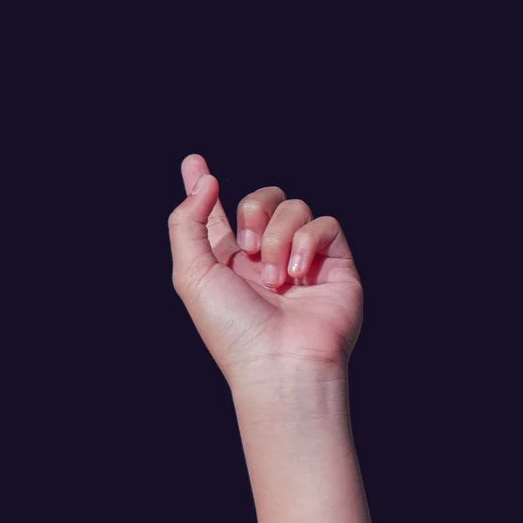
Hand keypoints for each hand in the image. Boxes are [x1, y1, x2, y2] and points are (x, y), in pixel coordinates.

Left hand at [168, 154, 362, 383]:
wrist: (280, 360)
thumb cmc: (232, 327)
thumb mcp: (192, 275)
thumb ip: (188, 224)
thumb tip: (206, 181)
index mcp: (224, 262)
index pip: (216, 215)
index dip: (203, 187)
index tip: (194, 162)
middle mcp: (261, 256)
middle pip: (261, 198)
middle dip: (252, 212)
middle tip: (246, 250)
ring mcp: (299, 257)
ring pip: (294, 207)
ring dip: (277, 238)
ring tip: (273, 279)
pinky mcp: (334, 261)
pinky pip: (325, 223)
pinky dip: (307, 243)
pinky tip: (297, 274)